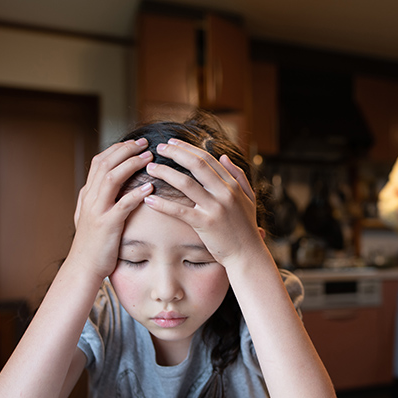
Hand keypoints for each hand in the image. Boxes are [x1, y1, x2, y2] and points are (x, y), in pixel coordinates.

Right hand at [69, 139, 153, 278]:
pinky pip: (122, 204)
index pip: (99, 161)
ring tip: (149, 158)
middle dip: (126, 150)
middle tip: (145, 143)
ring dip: (131, 165)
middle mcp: (90, 199)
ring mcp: (97, 211)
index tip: (134, 142)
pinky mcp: (107, 225)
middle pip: (105, 164)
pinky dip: (136, 193)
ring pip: (112, 178)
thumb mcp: (89, 216)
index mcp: (88, 194)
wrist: (83, 267)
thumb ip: (96, 199)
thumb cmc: (92, 244)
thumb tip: (103, 183)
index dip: (117, 149)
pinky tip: (150, 186)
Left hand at [142, 139, 262, 265]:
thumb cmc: (246, 227)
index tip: (173, 143)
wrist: (248, 254)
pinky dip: (163, 204)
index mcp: (233, 184)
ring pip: (186, 183)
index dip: (188, 148)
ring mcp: (215, 208)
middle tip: (159, 147)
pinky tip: (149, 199)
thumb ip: (238, 175)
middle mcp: (225, 193)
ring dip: (165, 173)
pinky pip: (180, 211)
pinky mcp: (205, 224)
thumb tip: (223, 156)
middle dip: (175, 153)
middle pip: (196, 164)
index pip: (208, 158)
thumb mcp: (248, 197)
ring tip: (150, 168)